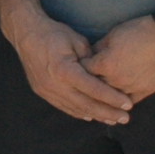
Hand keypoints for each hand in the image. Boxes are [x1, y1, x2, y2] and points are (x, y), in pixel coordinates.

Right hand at [11, 15, 132, 124]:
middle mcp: (55, 85)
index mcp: (65, 70)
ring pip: (75, 109)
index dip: (112, 98)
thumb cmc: (53, 33)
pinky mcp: (42, 92)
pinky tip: (91, 116)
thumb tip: (104, 75)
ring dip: (95, 115)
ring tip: (112, 120)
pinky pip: (64, 106)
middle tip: (125, 119)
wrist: (25, 33)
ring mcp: (47, 91)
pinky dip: (79, 112)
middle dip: (108, 113)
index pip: (94, 89)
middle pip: (86, 104)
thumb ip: (92, 61)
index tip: (128, 105)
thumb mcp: (78, 41)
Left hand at [85, 15, 154, 105]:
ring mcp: (131, 88)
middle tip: (85, 82)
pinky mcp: (144, 92)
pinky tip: (115, 103)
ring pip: (111, 98)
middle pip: (95, 87)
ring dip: (104, 95)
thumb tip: (89, 56)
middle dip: (90, 83)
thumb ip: (98, 48)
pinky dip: (121, 102)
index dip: (81, 66)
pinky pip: (128, 102)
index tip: (79, 65)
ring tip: (97, 95)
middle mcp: (116, 80)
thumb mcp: (112, 35)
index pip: (84, 70)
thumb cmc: (138, 32)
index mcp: (106, 65)